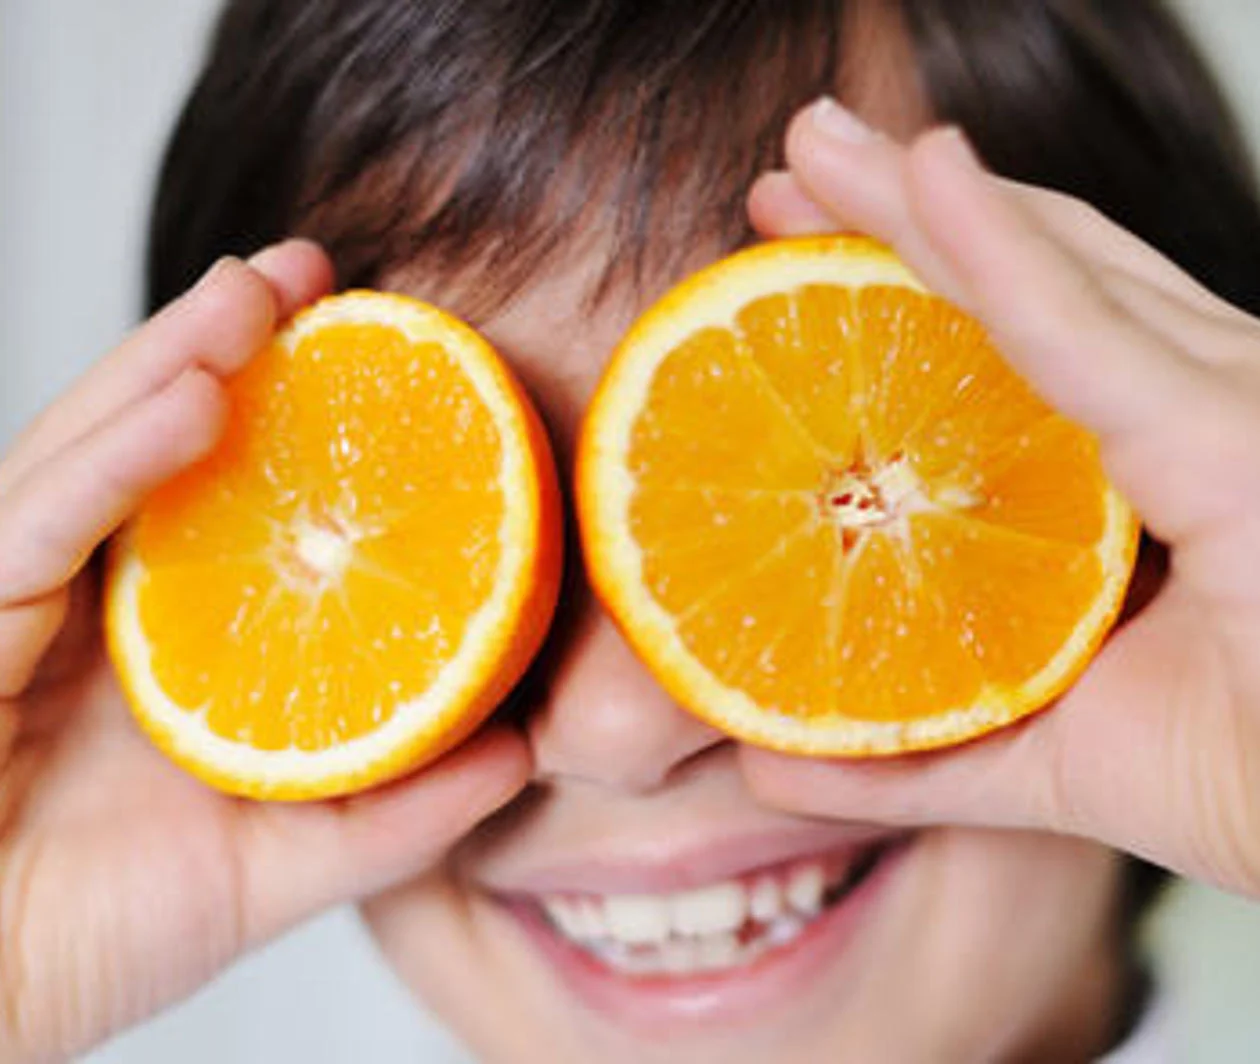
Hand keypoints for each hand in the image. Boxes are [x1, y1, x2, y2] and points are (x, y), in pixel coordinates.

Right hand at [0, 243, 530, 1063]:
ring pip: (90, 452)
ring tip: (257, 292)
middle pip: (150, 442)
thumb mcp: (285, 866)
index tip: (369, 344)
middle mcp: (89, 600)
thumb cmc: (107, 933)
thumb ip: (399, 810)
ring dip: (172, 361)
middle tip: (310, 269)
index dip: (280, 410)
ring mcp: (15, 602)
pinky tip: (189, 405)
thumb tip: (524, 749)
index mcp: (166, 632)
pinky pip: (34, 528)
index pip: (215, 490)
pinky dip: (110, 463)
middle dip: (224, 343)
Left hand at [741, 98, 1259, 897]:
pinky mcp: (1237, 433)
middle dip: (892, 221)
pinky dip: (1003, 252)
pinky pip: (1093, 331)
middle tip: (788, 171)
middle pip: (1023, 283)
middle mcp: (1192, 407)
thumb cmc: (1246, 779)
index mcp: (1148, 469)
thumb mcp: (1045, 753)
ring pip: (1050, 272)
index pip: (1013, 348)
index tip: (791, 253)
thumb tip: (758, 759)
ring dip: (919, 201)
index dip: (906, 288)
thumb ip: (912, 749)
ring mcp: (1225, 403)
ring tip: (812, 144)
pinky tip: (924, 176)